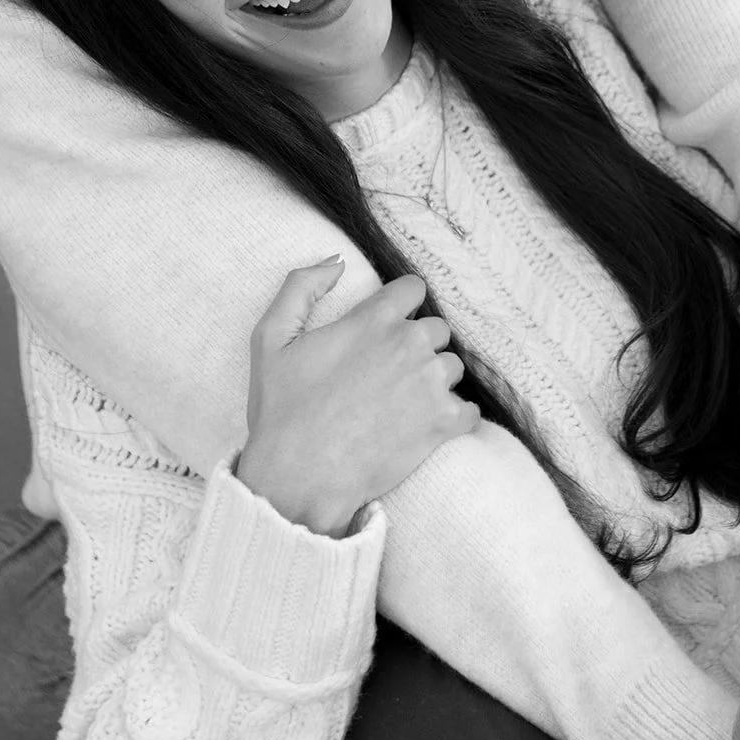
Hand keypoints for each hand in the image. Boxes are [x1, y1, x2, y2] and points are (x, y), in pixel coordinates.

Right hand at [237, 257, 477, 535]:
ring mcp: (431, 383)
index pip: (414, 288)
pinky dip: (453, 417)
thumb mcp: (270, 338)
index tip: (388, 325)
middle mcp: (410, 344)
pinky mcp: (443, 422)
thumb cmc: (282, 411)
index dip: (402, 304)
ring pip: (451, 367)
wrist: (298, 478)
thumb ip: (301, 287)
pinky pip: (468, 409)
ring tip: (402, 404)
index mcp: (374, 319)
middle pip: (438, 328)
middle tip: (389, 373)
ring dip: (434, 381)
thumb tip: (336, 261)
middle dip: (419, 345)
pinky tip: (426, 426)